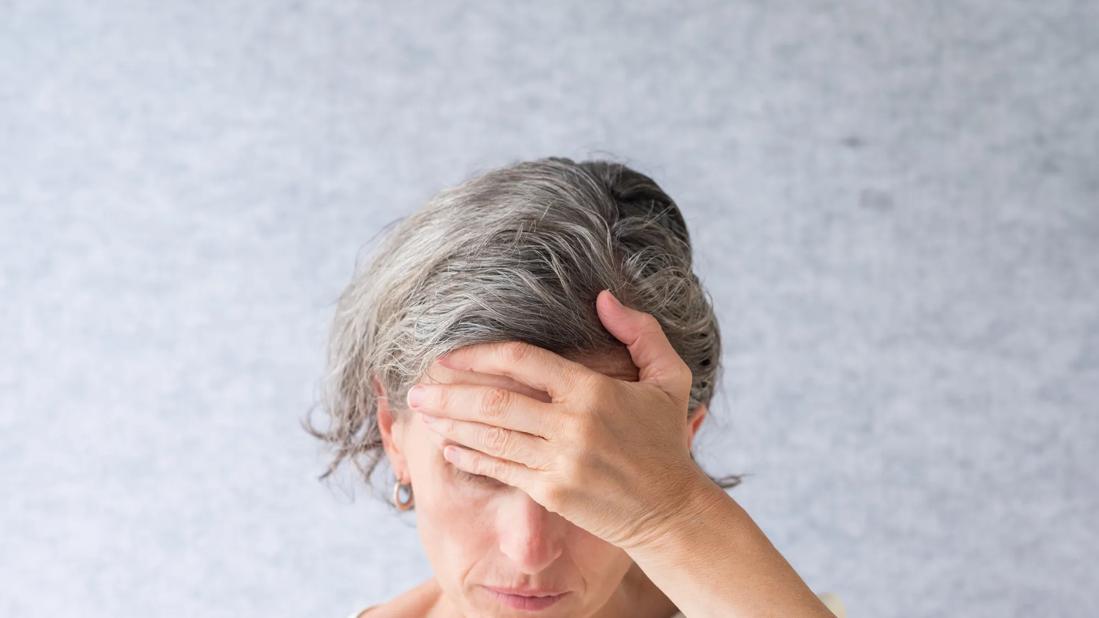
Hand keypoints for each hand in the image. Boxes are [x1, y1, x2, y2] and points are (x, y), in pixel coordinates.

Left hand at [405, 289, 710, 550]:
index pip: (522, 361)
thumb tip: (602, 297)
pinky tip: (447, 446)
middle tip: (416, 388)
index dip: (478, 355)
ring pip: (490, 437)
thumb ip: (639, 331)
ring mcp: (560, 461)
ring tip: (421, 413)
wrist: (672, 511)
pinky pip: (500, 469)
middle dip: (448, 393)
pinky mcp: (552, 493)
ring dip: (449, 423)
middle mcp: (572, 424)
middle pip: (494, 401)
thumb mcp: (668, 377)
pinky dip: (469, 457)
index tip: (447, 356)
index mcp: (593, 390)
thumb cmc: (666, 441)